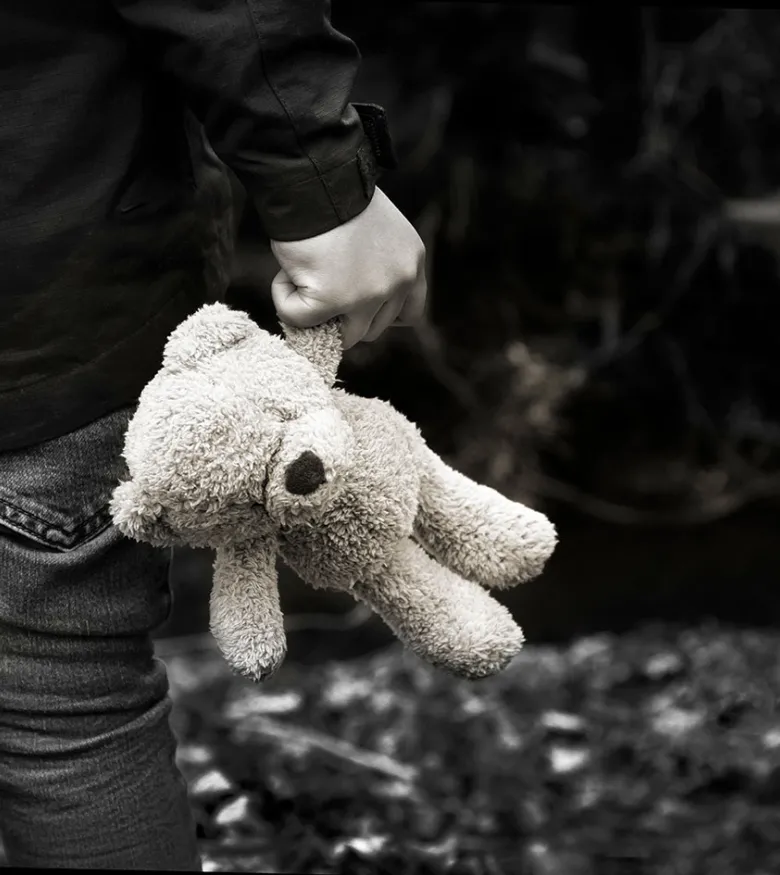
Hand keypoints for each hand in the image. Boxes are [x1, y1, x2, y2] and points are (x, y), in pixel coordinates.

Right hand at [269, 187, 426, 348]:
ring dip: (318, 315)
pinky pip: (300, 320)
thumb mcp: (377, 231)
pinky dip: (285, 300)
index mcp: (412, 263)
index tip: (358, 305)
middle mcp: (398, 282)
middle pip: (374, 330)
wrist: (314, 178)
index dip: (381, 315)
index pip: (411, 313)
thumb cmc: (335, 195)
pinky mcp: (332, 301)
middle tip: (320, 286)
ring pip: (343, 337)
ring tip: (301, 277)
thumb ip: (377, 264)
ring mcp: (367, 295)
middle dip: (345, 317)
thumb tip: (351, 300)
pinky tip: (285, 272)